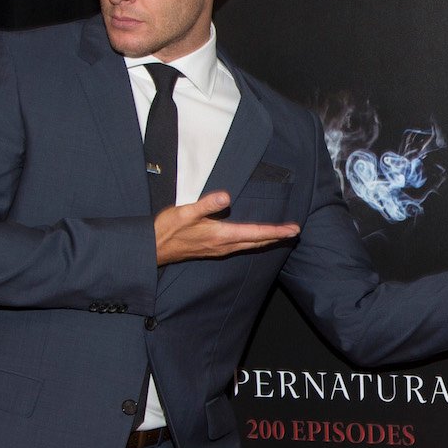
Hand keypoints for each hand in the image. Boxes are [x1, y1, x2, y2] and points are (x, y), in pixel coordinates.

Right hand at [155, 191, 300, 264]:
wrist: (153, 249)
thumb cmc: (167, 230)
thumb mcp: (185, 212)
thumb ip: (207, 204)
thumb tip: (226, 197)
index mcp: (221, 235)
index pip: (256, 233)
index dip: (276, 231)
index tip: (293, 229)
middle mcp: (224, 245)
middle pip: (257, 241)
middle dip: (277, 236)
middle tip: (294, 232)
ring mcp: (219, 250)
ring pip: (250, 245)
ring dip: (266, 240)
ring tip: (280, 235)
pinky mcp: (214, 250)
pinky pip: (240, 246)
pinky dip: (253, 242)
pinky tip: (255, 239)